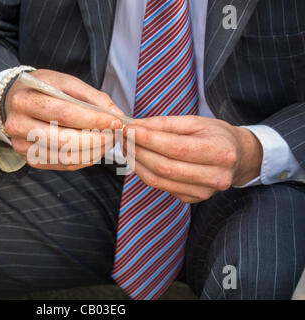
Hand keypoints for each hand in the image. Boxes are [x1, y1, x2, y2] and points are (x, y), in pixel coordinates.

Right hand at [4, 69, 123, 169]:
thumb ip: (91, 96)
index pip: (64, 114)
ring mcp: (22, 146)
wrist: (14, 100)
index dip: (93, 120)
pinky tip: (95, 151)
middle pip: (64, 140)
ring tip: (108, 142)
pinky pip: (62, 165)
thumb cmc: (43, 89)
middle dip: (96, 140)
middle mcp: (18, 125)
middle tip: (114, 135)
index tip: (116, 121)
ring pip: (64, 157)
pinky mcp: (29, 159)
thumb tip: (116, 115)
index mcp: (25, 100)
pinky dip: (83, 160)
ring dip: (93, 152)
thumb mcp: (64, 82)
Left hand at [123, 115, 262, 202]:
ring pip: (158, 180)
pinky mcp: (193, 199)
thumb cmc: (216, 135)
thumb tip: (136, 125)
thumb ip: (165, 124)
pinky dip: (145, 172)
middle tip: (123, 137)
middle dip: (138, 151)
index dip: (148, 139)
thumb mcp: (195, 122)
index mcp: (220, 152)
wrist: (237, 157)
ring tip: (126, 147)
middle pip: (164, 167)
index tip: (129, 128)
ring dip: (136, 163)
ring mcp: (204, 192)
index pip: (176, 148)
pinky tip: (139, 159)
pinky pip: (161, 186)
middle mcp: (215, 177)